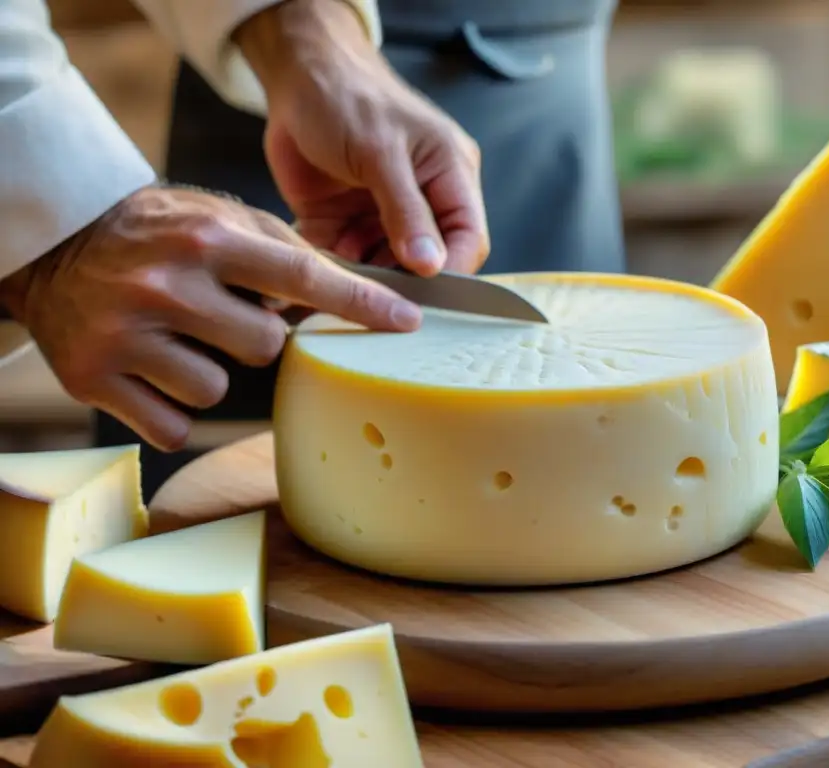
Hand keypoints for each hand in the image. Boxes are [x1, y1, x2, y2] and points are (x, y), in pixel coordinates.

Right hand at [0, 186, 422, 450]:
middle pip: (264, 347)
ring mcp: (126, 334)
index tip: (407, 322)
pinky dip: (172, 408)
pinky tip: (151, 371)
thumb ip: (282, 252)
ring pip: (218, 390)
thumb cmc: (157, 234)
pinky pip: (174, 425)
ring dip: (210, 372)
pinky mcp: (94, 378)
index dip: (360, 302)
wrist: (56, 245)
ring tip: (177, 338)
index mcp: (207, 239)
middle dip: (251, 336)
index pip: (301, 276)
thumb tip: (357, 289)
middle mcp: (166, 285)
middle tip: (217, 314)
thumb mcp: (218, 220)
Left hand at [236, 0, 489, 275]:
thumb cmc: (347, 96)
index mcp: (450, 175)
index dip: (451, 272)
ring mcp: (384, 215)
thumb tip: (432, 266)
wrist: (295, 76)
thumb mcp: (380, 151)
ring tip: (341, 279)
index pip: (467, 238)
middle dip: (402, 281)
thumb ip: (407, 211)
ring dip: (364, 279)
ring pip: (386, 269)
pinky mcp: (347, 223)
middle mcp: (423, 200)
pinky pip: (347, 261)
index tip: (424, 299)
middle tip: (375, 297)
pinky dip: (335, 270)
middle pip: (428, 262)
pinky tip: (320, 270)